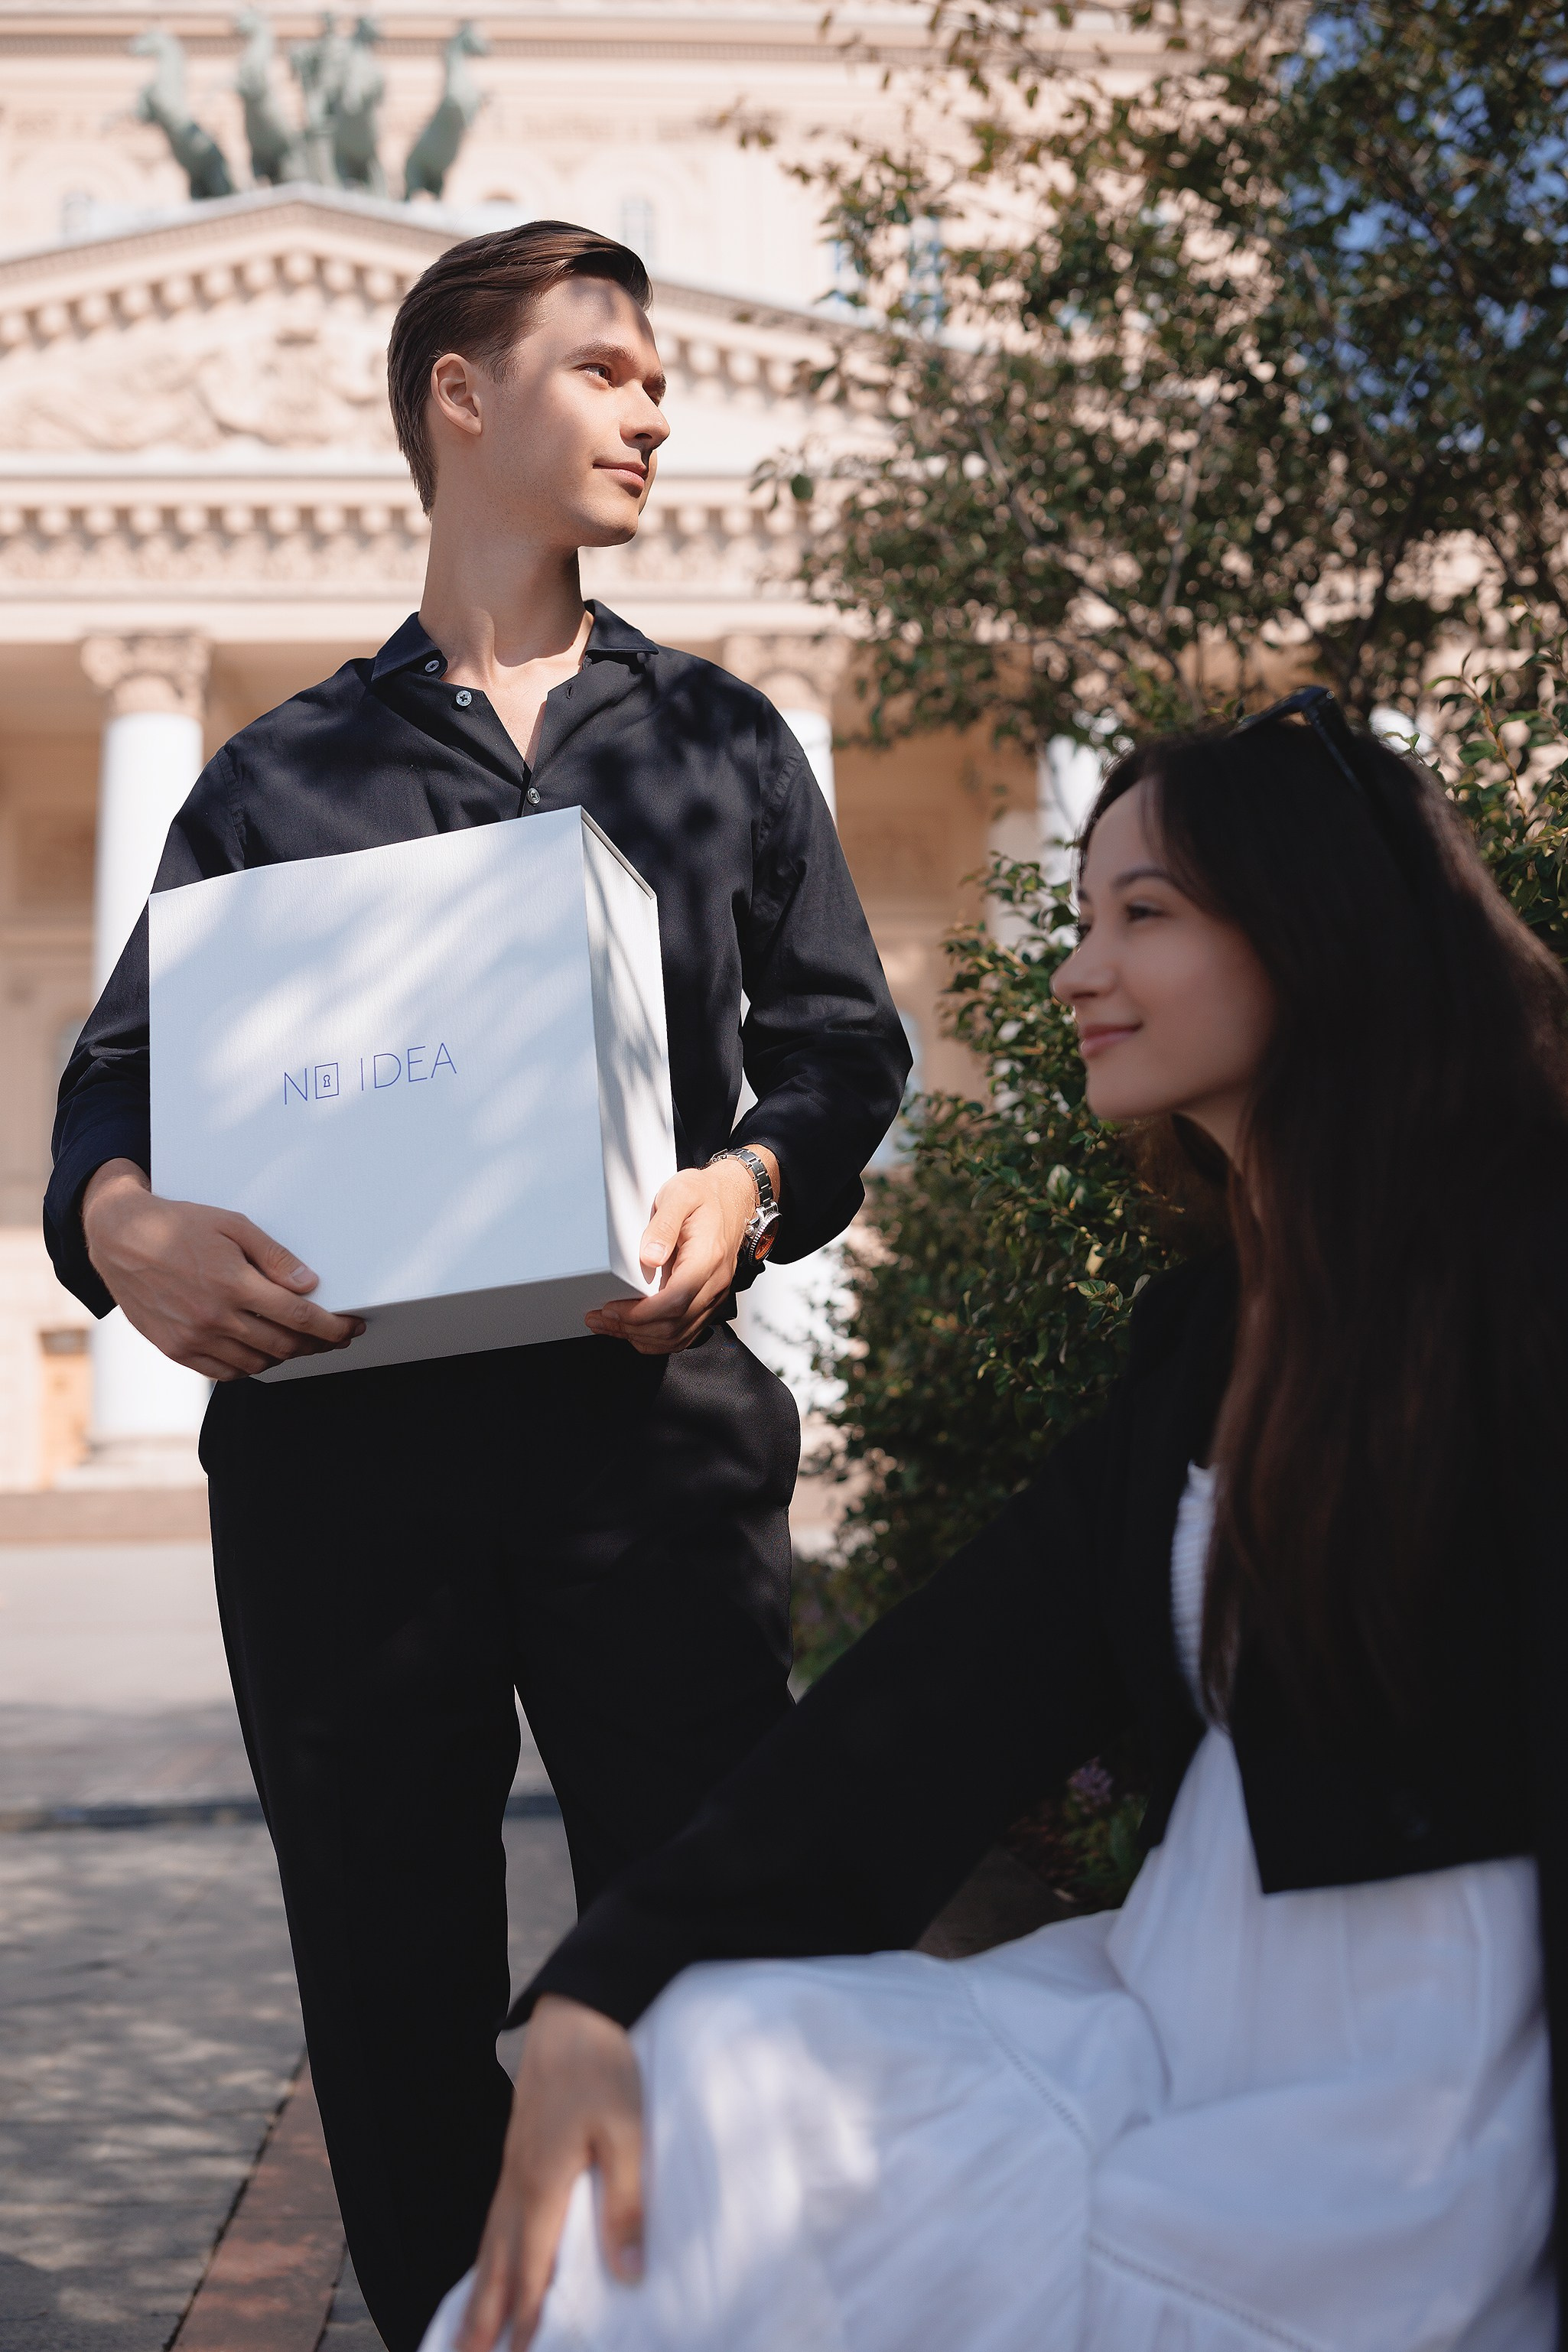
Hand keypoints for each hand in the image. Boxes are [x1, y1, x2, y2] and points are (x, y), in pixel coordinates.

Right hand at [81, 1159, 364, 1380]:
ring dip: (288, 1356)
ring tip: (303, 1343)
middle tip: (335, 1337)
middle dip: (318, 1344)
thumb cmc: (179, 1225)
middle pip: (283, 1344)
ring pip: (258, 1362)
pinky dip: (253, 1367)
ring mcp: (194, 1338)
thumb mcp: (232, 1225)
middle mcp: (214, 1317)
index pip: (298, 1316)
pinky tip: (265, 1353)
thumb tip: (308, 1284)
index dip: (333, 1327)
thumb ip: (272, 1256)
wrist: (119, 1240)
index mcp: (232, 1283)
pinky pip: (226, 1373)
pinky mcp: (176, 1350)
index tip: (351, 1327)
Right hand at [459, 1995, 643, 2351]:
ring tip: (466, 2332)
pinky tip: (488, 2263)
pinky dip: (485, 2252)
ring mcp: (513, 2163)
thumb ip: (626, 2205)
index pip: (532, 2265)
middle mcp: (518, 2179)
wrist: (575, 2012)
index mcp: (543, 2181)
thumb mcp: (628, 2133)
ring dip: (478, 2289)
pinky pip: (493, 2215)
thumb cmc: (605, 2069)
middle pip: (496, 2261)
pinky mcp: (518, 2148)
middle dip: (481, 2316)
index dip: (526, 2315)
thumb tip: (627, 2274)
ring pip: (489, 2240)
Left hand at [584, 1149, 778, 1355]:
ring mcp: (713, 1295)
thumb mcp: (680, 1194)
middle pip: (674, 1325)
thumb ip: (664, 1225)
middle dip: (632, 1329)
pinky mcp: (706, 1301)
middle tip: (599, 1319)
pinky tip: (632, 1330)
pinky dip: (656, 1339)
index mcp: (707, 1258)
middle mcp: (715, 1283)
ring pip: (678, 1336)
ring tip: (608, 1326)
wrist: (731, 1198)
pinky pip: (683, 1333)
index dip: (641, 1313)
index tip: (612, 1309)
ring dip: (641, 1338)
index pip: (675, 1300)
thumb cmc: (704, 1195)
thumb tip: (649, 1257)